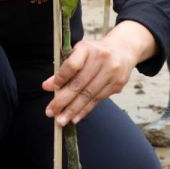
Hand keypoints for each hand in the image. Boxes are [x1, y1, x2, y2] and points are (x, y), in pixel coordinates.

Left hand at [42, 21, 156, 125]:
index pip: (72, 65)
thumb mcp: (78, 55)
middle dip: (63, 101)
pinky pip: (98, 100)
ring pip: (89, 95)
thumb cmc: (94, 54)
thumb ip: (62, 70)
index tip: (50, 90)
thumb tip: (46, 86)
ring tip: (61, 120)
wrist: (123, 50)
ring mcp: (111, 72)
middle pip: (79, 84)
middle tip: (51, 113)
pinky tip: (75, 118)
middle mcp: (101, 58)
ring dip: (73, 110)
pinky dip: (84, 110)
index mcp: (87, 48)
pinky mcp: (117, 84)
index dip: (60, 79)